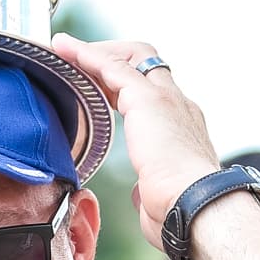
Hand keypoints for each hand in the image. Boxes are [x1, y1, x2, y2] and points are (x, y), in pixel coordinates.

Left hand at [51, 37, 221, 249]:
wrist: (196, 207)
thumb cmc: (179, 211)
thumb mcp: (159, 196)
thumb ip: (148, 188)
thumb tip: (139, 193)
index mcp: (183, 129)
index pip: (153, 93)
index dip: (122, 86)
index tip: (98, 87)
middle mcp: (179, 106)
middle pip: (146, 64)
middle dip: (111, 58)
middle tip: (79, 62)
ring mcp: (165, 99)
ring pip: (130, 57)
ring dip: (96, 52)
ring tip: (63, 49)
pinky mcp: (148, 100)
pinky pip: (112, 66)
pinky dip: (87, 55)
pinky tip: (66, 51)